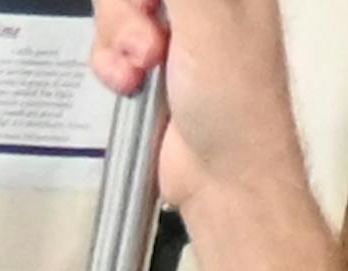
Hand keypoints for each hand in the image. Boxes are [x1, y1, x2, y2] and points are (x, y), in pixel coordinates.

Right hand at [92, 0, 310, 187]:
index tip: (145, 9)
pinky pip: (109, 44)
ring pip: (116, 7)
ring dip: (116, 40)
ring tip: (141, 70)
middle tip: (148, 42)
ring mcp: (175, 29)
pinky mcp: (150, 62)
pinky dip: (111, 66)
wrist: (223, 177)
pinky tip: (130, 86)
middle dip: (126, 10)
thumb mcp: (208, 18)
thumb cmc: (238, 104)